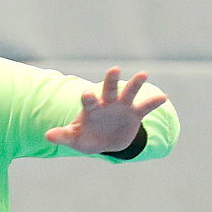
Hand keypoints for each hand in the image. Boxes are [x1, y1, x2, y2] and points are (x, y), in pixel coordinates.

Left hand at [44, 67, 167, 153]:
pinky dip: (154, 102)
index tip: (87, 93)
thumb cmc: (87, 138)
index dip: (88, 97)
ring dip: (135, 84)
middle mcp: (107, 103)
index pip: (89, 101)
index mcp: (91, 109)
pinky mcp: (134, 114)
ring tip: (142, 74)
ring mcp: (122, 107)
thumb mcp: (75, 139)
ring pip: (129, 93)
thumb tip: (47, 136)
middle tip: (114, 69)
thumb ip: (64, 136)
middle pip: (109, 89)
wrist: (104, 142)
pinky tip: (164, 97)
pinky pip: (145, 107)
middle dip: (111, 80)